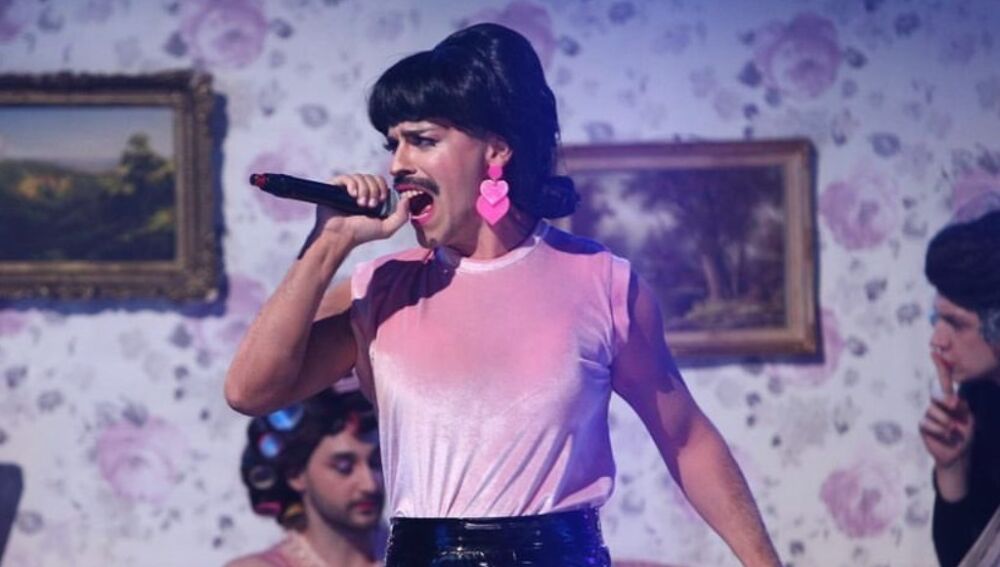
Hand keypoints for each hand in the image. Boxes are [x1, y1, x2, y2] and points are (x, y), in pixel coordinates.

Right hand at [314, 173, 410, 245]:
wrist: (340, 236)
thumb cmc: (361, 234)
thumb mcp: (387, 228)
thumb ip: (401, 216)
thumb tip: (407, 198)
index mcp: (371, 197)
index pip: (381, 182)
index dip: (382, 189)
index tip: (380, 201)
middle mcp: (360, 191)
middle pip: (372, 177)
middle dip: (374, 190)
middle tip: (369, 206)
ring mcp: (347, 188)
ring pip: (361, 177)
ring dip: (364, 190)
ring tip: (360, 204)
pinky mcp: (335, 187)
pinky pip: (347, 177)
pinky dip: (352, 184)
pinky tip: (352, 195)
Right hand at [919, 352, 974, 470]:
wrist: (958, 454)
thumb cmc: (965, 435)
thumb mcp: (969, 418)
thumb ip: (961, 407)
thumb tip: (952, 398)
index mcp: (951, 400)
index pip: (944, 382)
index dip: (940, 368)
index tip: (935, 353)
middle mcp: (938, 405)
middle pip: (936, 395)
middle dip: (945, 401)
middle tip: (954, 407)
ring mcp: (929, 415)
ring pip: (932, 410)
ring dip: (945, 421)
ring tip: (954, 430)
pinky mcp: (923, 426)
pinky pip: (927, 423)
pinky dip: (939, 430)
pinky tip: (947, 436)